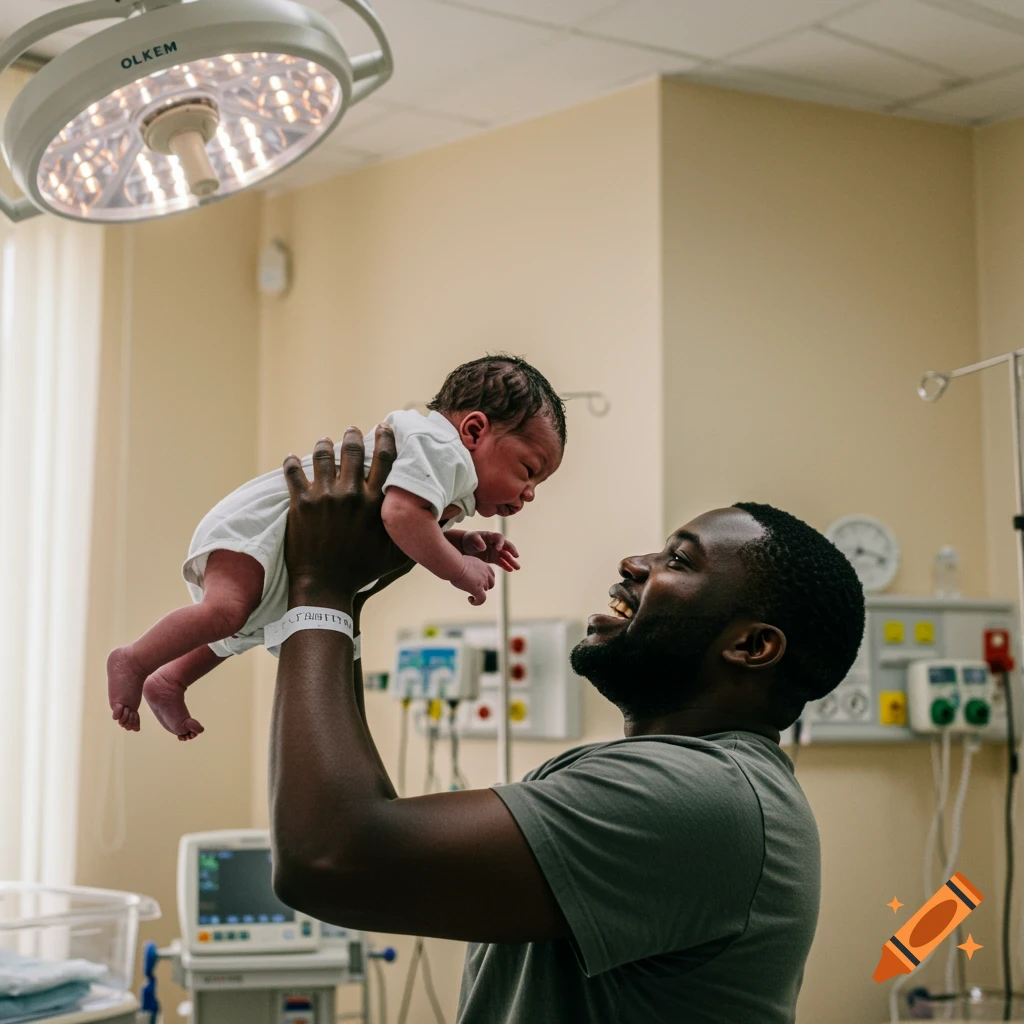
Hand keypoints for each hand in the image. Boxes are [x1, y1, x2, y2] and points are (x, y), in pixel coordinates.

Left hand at [283, 426, 411, 604]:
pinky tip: (293, 459)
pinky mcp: (301, 503)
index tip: (383, 428)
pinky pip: (293, 472)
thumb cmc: (364, 571)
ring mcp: (325, 496)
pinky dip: (292, 462)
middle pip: (352, 450)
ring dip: (324, 445)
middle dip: (352, 436)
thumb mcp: (399, 552)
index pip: (385, 459)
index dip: (385, 439)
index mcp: (377, 502)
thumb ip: (425, 530)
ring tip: (325, 442)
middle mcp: (352, 494)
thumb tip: (454, 511)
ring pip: (322, 455)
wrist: (325, 586)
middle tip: (352, 431)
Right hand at [451, 556, 495, 605]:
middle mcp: (485, 573)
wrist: (454, 565)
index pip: (491, 574)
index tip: (478, 581)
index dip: (487, 579)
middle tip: (473, 587)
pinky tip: (470, 599)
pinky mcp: (478, 589)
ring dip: (479, 592)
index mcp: (483, 565)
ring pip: (486, 590)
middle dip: (483, 586)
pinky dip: (477, 602)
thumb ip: (469, 566)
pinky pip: (482, 599)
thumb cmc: (455, 562)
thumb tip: (464, 570)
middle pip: (490, 583)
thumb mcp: (466, 561)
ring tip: (470, 593)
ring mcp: (483, 581)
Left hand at [461, 531, 519, 571]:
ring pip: (506, 556)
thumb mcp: (472, 538)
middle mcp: (496, 543)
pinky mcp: (494, 558)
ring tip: (517, 567)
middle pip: (507, 546)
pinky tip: (511, 570)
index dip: (501, 543)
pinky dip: (506, 566)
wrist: (465, 546)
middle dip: (512, 551)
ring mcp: (496, 551)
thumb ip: (477, 541)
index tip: (499, 549)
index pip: (500, 538)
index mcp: (492, 536)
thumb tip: (484, 547)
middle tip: (516, 556)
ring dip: (512, 561)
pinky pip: (502, 562)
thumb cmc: (469, 539)